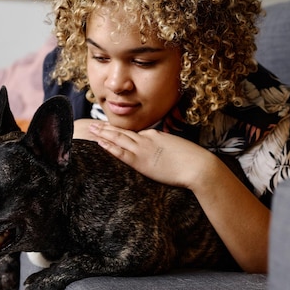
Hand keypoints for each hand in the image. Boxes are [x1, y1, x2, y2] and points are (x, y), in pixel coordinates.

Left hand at [87, 122, 214, 188]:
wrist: (198, 166)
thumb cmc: (192, 160)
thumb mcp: (175, 149)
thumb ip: (164, 148)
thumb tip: (160, 152)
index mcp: (154, 135)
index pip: (133, 133)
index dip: (119, 130)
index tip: (108, 128)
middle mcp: (146, 139)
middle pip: (122, 131)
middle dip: (106, 127)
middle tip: (93, 123)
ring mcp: (143, 149)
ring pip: (118, 138)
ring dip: (103, 133)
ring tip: (90, 129)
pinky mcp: (141, 161)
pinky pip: (121, 152)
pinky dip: (109, 146)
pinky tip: (99, 142)